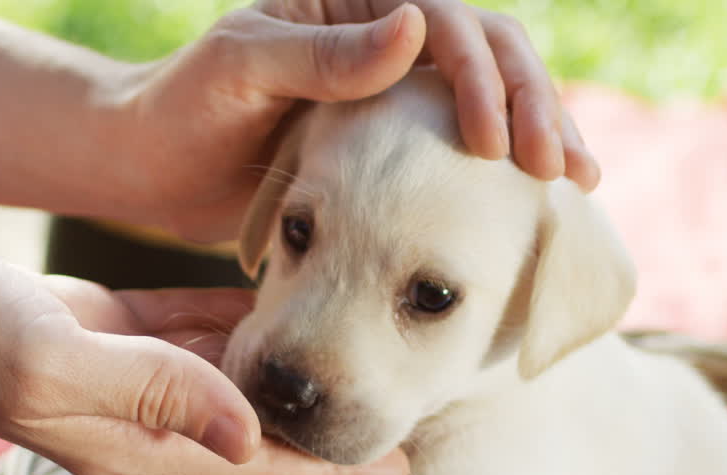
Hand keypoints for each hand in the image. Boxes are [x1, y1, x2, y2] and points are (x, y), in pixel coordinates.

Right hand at [0, 225, 407, 474]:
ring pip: (228, 375)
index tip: (398, 457)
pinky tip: (276, 303)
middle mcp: (138, 418)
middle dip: (321, 416)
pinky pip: (190, 329)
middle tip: (393, 392)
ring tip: (351, 350)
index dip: (329, 464)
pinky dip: (235, 321)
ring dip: (285, 367)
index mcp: (134, 441)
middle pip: (254, 426)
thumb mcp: (55, 362)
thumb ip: (153, 391)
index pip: (256, 464)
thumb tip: (248, 425)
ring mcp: (123, 377)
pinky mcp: (107, 331)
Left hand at [116, 0, 598, 243]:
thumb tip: (418, 26)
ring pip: (487, 97)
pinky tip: (538, 203)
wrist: (149, 168)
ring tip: (578, 183)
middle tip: (562, 166)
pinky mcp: (391, 143)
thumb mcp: (241, 70)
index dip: (481, 75)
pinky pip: (460, 147)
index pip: (445, 17)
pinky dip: (501, 172)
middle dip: (532, 103)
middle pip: (486, 50)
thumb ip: (321, 53)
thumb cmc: (178, 110)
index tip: (495, 143)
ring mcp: (392, 89)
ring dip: (536, 133)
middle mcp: (383, 35)